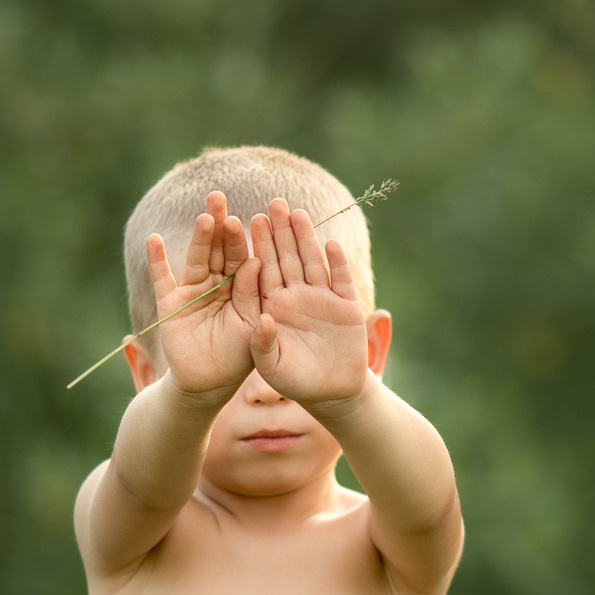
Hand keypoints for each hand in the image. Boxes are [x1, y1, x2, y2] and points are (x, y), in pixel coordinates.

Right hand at [145, 190, 259, 395]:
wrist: (207, 384)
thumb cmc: (237, 357)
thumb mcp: (251, 326)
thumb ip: (252, 296)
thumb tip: (254, 261)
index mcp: (241, 287)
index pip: (243, 257)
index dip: (245, 238)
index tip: (250, 216)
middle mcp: (217, 284)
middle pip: (219, 249)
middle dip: (220, 225)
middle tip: (220, 197)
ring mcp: (193, 291)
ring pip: (197, 259)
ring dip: (199, 237)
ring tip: (204, 216)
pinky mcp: (171, 303)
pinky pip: (163, 279)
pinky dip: (158, 261)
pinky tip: (154, 239)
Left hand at [249, 199, 369, 409]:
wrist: (333, 392)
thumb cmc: (295, 381)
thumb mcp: (272, 367)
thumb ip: (263, 344)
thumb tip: (264, 320)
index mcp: (273, 306)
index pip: (263, 270)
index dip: (258, 246)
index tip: (249, 220)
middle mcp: (296, 296)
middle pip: (286, 257)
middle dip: (280, 231)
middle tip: (273, 202)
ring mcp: (322, 298)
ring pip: (311, 261)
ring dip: (305, 237)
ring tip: (298, 212)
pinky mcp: (346, 306)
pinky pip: (340, 280)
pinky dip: (337, 263)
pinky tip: (331, 243)